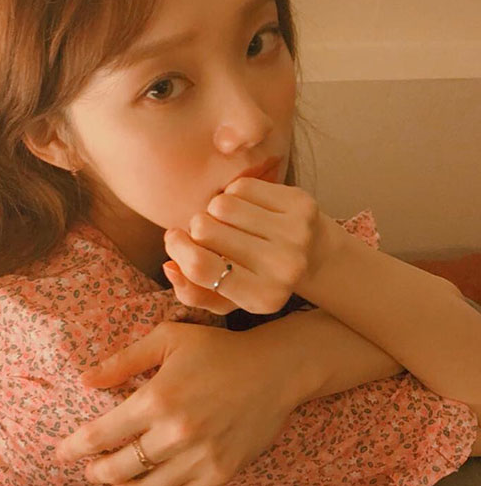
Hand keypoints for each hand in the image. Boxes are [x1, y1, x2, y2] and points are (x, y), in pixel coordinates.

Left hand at [54, 320, 302, 485]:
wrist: (274, 370)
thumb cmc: (217, 349)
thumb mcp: (167, 338)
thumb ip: (123, 361)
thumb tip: (85, 380)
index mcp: (158, 397)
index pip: (101, 434)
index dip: (74, 447)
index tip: (60, 453)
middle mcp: (176, 433)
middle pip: (118, 470)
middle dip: (95, 472)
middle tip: (89, 468)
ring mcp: (201, 458)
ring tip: (117, 481)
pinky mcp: (222, 473)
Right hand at [162, 177, 336, 314]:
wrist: (318, 256)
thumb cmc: (260, 279)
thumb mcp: (227, 298)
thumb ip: (192, 292)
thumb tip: (169, 267)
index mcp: (262, 298)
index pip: (201, 267)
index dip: (177, 248)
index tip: (174, 238)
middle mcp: (283, 267)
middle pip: (205, 230)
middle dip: (197, 228)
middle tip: (209, 234)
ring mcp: (295, 232)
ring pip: (221, 204)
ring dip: (215, 210)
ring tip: (228, 222)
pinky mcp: (300, 202)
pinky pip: (242, 187)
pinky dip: (236, 194)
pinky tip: (247, 208)